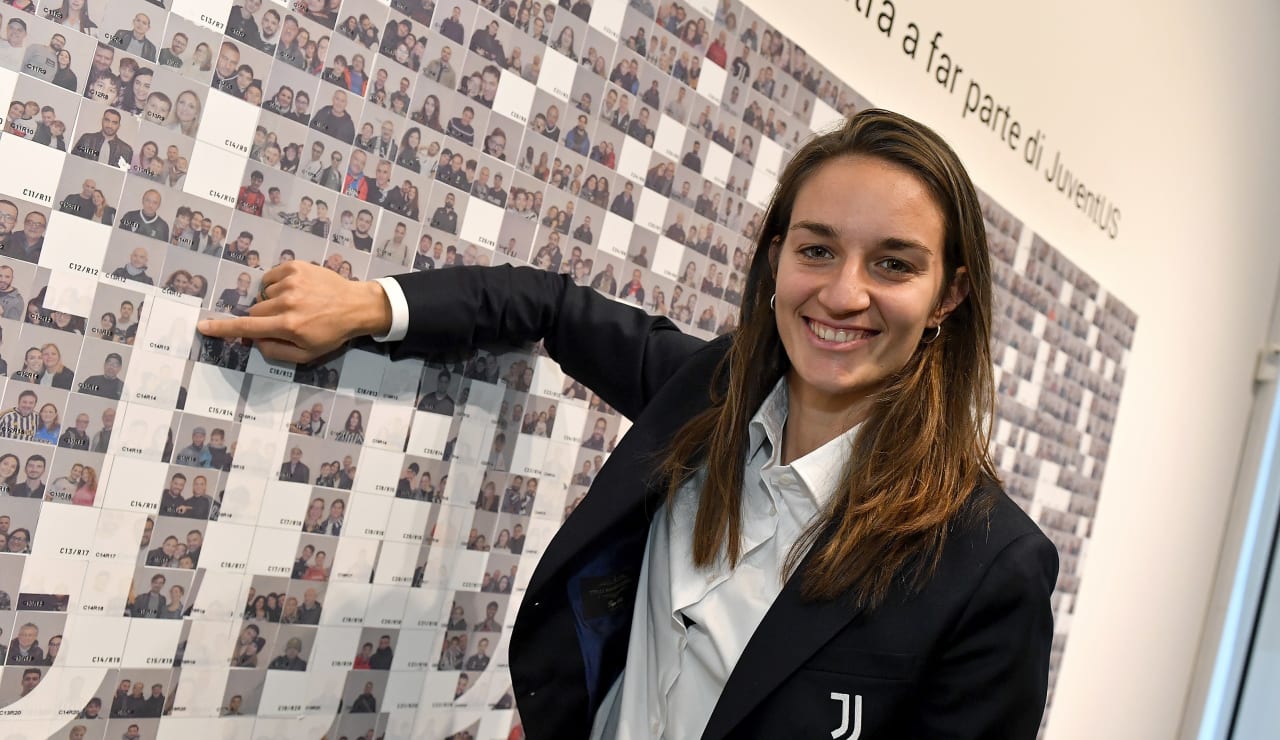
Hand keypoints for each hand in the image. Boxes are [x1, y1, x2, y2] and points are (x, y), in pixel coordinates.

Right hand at [196, 261, 392, 362]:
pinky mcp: (295, 266)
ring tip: (298, 305)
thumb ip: (276, 351)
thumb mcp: (307, 354)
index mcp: (288, 326)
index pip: (247, 328)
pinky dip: (277, 286)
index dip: (223, 329)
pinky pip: (270, 278)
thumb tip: (254, 341)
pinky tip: (296, 291)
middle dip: (264, 319)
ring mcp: (290, 282)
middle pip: (255, 312)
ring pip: (263, 295)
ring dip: (274, 302)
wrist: (355, 305)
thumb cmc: (331, 333)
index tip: (203, 326)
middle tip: (287, 321)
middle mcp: (287, 302)